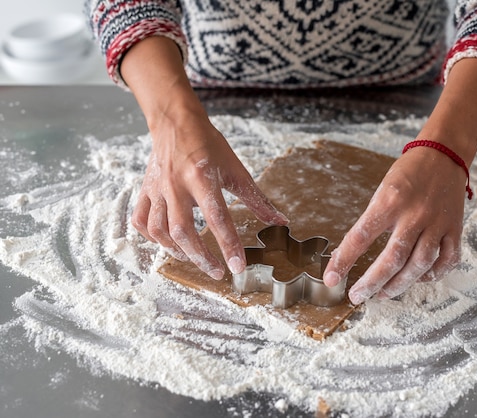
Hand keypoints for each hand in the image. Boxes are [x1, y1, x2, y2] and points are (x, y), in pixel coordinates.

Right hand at [131, 106, 287, 278]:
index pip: (218, 217)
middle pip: (183, 230)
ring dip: (178, 251)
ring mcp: (158, 188)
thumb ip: (256, 199)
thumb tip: (280, 221)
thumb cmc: (208, 144)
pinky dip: (153, 238)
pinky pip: (141, 221)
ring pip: (160, 230)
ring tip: (196, 259)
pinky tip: (168, 243)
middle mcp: (176, 185)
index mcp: (202, 177)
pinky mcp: (146, 190)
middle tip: (218, 272)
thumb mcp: (236, 169)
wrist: (175, 122)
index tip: (238, 267)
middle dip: (201, 257)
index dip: (228, 245)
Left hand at [323, 146, 465, 303]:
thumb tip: (350, 254)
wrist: (443, 155)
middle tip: (357, 296)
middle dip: (372, 283)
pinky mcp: (455, 229)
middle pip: (393, 258)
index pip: (361, 236)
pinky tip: (418, 279)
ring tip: (382, 293)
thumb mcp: (382, 190)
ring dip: (399, 285)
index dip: (344, 260)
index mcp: (390, 201)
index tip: (332, 278)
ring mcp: (438, 223)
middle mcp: (415, 214)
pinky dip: (432, 275)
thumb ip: (371, 221)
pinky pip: (446, 260)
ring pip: (419, 265)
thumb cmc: (408, 173)